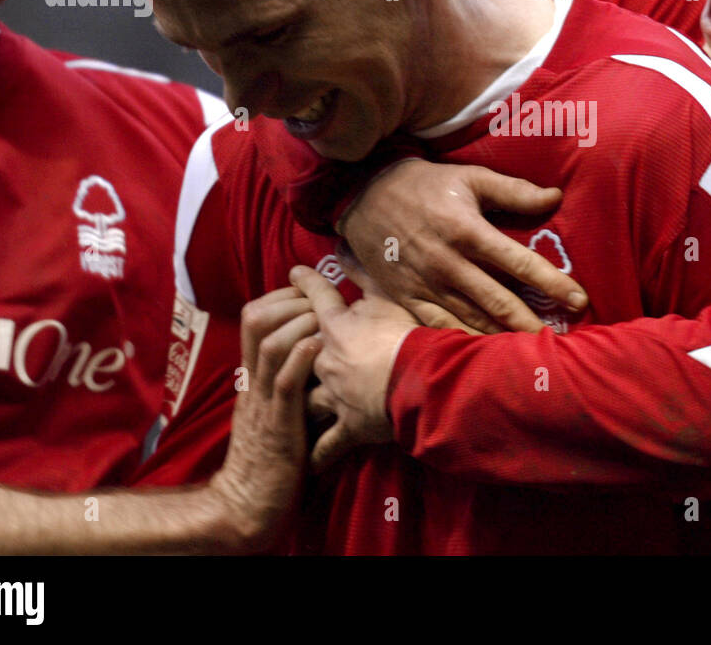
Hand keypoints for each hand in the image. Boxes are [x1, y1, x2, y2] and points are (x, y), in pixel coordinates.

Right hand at [206, 286, 320, 552]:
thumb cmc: (269, 457)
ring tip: (322, 317)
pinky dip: (301, 359)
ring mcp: (264, 401)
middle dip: (289, 301)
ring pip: (271, 345)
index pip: (254, 319)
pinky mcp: (279, 425)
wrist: (248, 504)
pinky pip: (286, 383)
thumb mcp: (271, 409)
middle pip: (257, 321)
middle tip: (318, 299)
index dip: (279, 297)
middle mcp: (253, 382)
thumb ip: (281, 381)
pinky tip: (319, 345)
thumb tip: (308, 351)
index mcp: (251, 377)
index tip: (306, 291)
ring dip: (299, 323)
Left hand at [290, 266, 418, 471]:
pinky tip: (308, 462)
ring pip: (305, 401)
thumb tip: (344, 249)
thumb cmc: (409, 335)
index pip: (316, 297)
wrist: (424, 379)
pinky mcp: (349, 427)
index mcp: (336, 326)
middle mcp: (326, 361)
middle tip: (287, 348)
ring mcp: (334, 396)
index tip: (294, 273)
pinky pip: (328, 445)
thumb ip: (364, 274)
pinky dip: (318, 455)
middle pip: (298, 354)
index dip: (305, 282)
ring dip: (299, 406)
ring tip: (292, 410)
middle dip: (293, 352)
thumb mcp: (389, 297)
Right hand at [338, 159, 588, 333]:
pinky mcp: (407, 298)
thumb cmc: (424, 184)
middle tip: (562, 342)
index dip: (552, 283)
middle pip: (499, 302)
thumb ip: (513, 190)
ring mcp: (426, 285)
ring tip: (532, 355)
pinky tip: (485, 357)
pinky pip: (440, 327)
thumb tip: (556, 197)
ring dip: (502, 339)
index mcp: (467, 231)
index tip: (580, 299)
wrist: (363, 195)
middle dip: (532, 323)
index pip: (520, 262)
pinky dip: (464, 342)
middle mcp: (449, 263)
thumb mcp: (469, 178)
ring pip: (471, 320)